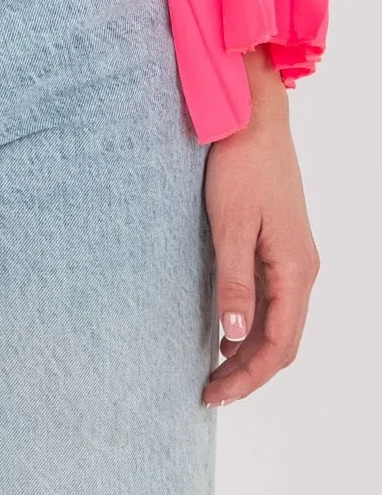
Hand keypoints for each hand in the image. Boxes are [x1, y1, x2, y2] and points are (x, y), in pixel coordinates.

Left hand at [202, 49, 320, 407]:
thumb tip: (236, 334)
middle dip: (248, 371)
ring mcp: (294, 257)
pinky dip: (252, 322)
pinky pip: (273, 298)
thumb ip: (234, 280)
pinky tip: (227, 327)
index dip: (247, 376)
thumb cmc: (241, 166)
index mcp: (295, 270)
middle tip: (209, 390)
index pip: (279, 345)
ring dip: (250, 349)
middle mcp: (302, 270)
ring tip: (214, 368)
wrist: (254, 119)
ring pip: (279, 322)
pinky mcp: (281, 244)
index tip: (214, 393)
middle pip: (282, 341)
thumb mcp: (230, 224)